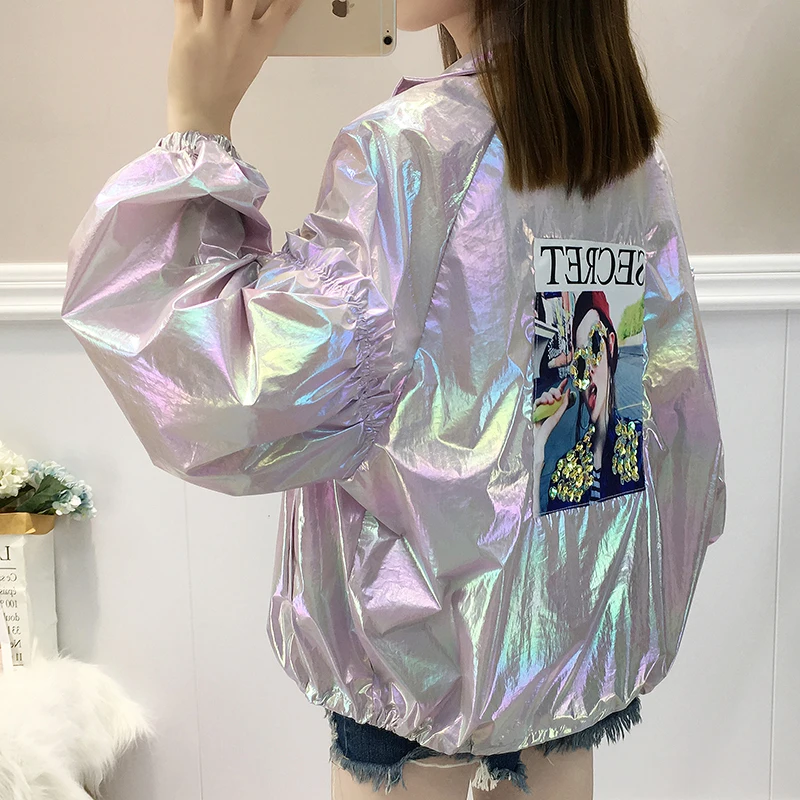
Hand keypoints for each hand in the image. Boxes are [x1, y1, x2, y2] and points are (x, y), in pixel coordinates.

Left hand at [167, 0, 304, 137]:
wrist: (201, 113)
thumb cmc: (224, 91)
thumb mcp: (251, 62)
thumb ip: (257, 34)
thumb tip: (259, 15)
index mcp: (259, 42)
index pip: (280, 8)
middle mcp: (239, 31)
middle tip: (239, 2)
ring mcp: (213, 28)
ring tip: (216, 4)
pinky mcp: (186, 27)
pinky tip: (195, 3)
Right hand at [532, 377, 570, 458]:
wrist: (540, 434)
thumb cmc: (549, 427)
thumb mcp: (559, 414)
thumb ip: (564, 403)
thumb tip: (568, 391)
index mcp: (556, 404)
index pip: (559, 392)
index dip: (562, 385)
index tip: (566, 380)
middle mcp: (549, 403)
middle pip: (551, 391)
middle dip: (554, 392)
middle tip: (557, 397)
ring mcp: (542, 405)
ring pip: (544, 394)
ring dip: (548, 397)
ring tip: (550, 403)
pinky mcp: (535, 408)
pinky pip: (537, 400)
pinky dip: (541, 400)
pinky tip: (544, 403)